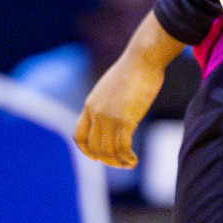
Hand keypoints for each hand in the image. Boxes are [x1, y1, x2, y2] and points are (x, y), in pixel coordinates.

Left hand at [74, 51, 166, 168]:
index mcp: (90, 104)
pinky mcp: (125, 119)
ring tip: (129, 163)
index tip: (98, 157)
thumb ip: (108, 102)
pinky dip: (128, 158)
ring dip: (119, 162)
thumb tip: (116, 112)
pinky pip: (123, 148)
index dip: (87, 150)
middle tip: (120, 163)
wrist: (142, 59)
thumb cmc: (133, 70)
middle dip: (107, 160)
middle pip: (94, 147)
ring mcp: (109, 116)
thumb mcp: (112, 87)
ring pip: (109, 150)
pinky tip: (134, 160)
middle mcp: (96, 112)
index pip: (80, 135)